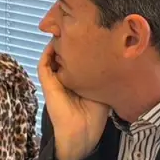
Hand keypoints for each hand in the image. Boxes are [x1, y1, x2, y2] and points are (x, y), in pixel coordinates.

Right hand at [39, 42, 109, 159]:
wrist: (82, 132)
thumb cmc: (96, 114)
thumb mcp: (103, 88)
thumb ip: (104, 72)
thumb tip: (115, 54)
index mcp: (77, 77)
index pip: (76, 56)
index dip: (81, 44)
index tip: (90, 33)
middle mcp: (64, 76)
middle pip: (64, 52)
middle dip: (69, 40)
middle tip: (76, 28)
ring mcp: (55, 78)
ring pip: (52, 55)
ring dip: (57, 43)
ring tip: (65, 31)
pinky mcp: (47, 82)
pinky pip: (44, 63)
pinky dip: (48, 52)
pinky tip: (57, 43)